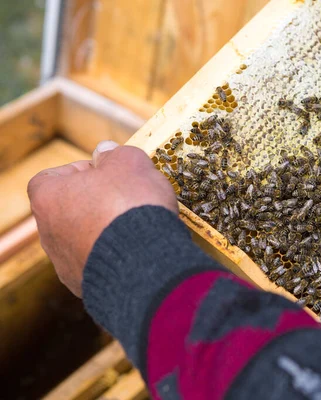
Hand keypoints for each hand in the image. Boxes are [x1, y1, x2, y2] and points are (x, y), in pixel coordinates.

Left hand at [27, 141, 177, 296]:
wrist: (144, 263)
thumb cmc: (131, 207)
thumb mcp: (129, 162)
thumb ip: (115, 153)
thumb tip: (107, 152)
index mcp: (48, 198)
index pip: (52, 177)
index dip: (81, 171)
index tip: (109, 173)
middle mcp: (49, 233)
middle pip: (71, 209)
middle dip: (99, 202)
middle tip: (129, 198)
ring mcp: (66, 263)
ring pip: (86, 238)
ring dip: (108, 230)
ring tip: (140, 226)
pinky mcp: (87, 286)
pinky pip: (101, 263)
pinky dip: (118, 255)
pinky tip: (140, 250)